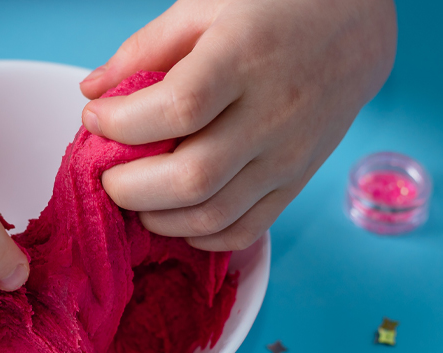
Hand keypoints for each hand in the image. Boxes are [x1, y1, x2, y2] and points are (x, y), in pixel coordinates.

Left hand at [79, 0, 396, 250]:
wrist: (354, 25)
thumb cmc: (273, 7)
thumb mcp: (204, 6)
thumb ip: (143, 49)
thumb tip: (90, 93)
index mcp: (244, 58)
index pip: (177, 109)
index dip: (123, 124)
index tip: (95, 119)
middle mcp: (272, 113)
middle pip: (191, 178)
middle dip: (130, 187)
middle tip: (106, 173)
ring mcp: (288, 155)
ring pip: (213, 214)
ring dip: (157, 218)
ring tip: (133, 196)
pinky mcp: (296, 182)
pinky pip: (245, 231)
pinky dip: (199, 237)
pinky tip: (173, 217)